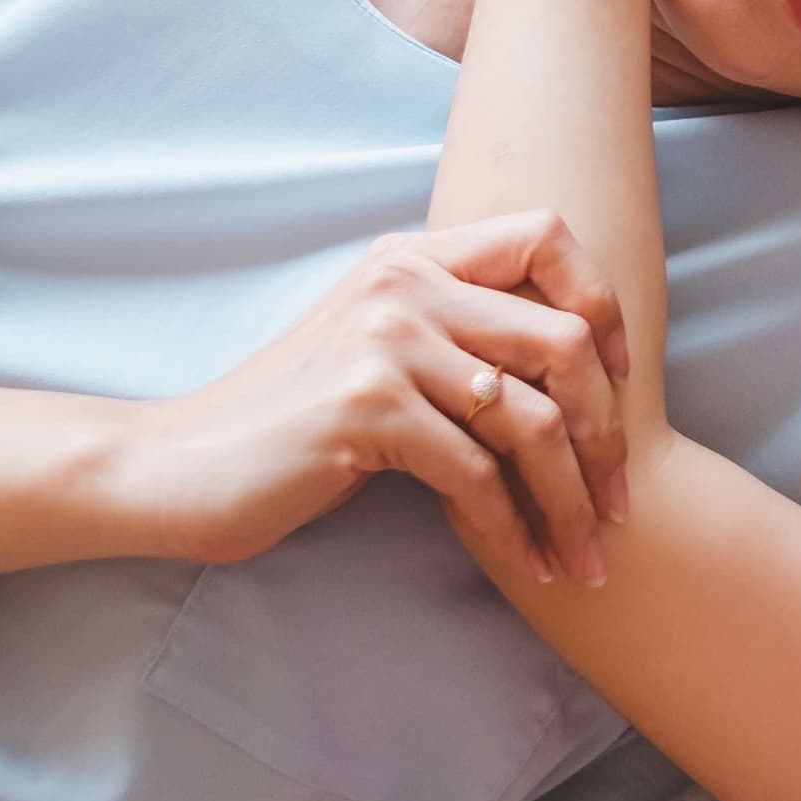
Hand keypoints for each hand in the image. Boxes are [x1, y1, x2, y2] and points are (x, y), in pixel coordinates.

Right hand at [109, 211, 633, 584]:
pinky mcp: (366, 410)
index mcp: (414, 256)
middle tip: (620, 504)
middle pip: (564, 340)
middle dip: (607, 433)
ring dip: (571, 501)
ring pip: (532, 419)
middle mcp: (405, 282)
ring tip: (587, 558)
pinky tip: (527, 565)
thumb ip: (458, 335)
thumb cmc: (293, 423)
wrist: (178, 467)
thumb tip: (582, 371)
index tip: (622, 378)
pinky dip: (513, 529)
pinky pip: (476, 473)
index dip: (602, 302)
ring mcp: (385, 342)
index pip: (545, 234)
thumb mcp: (380, 350)